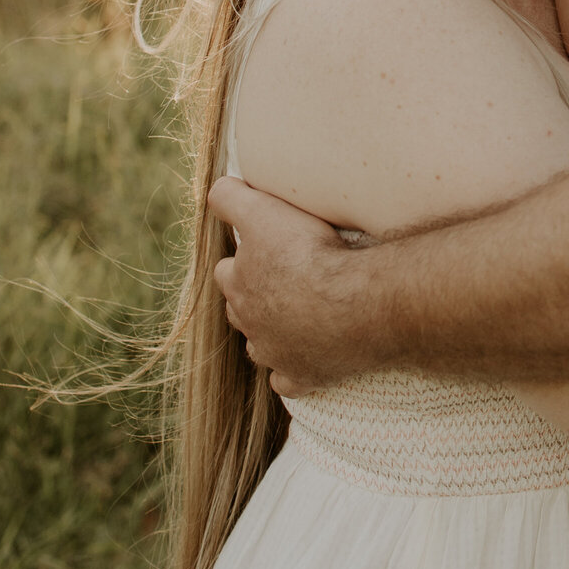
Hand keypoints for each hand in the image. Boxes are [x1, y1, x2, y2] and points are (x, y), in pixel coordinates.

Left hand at [209, 176, 375, 395]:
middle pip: (240, 311)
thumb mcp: (263, 211)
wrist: (354, 303)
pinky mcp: (303, 375)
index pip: (226, 271)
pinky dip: (292, 372)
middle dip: (252, 299)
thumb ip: (231, 198)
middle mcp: (250, 323)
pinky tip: (304, 361)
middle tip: (280, 283)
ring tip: (293, 319)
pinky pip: (288, 381)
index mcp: (238, 285)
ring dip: (271, 334)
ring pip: (260, 347)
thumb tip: (215, 187)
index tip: (264, 250)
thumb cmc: (308, 254)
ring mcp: (275, 354)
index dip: (243, 259)